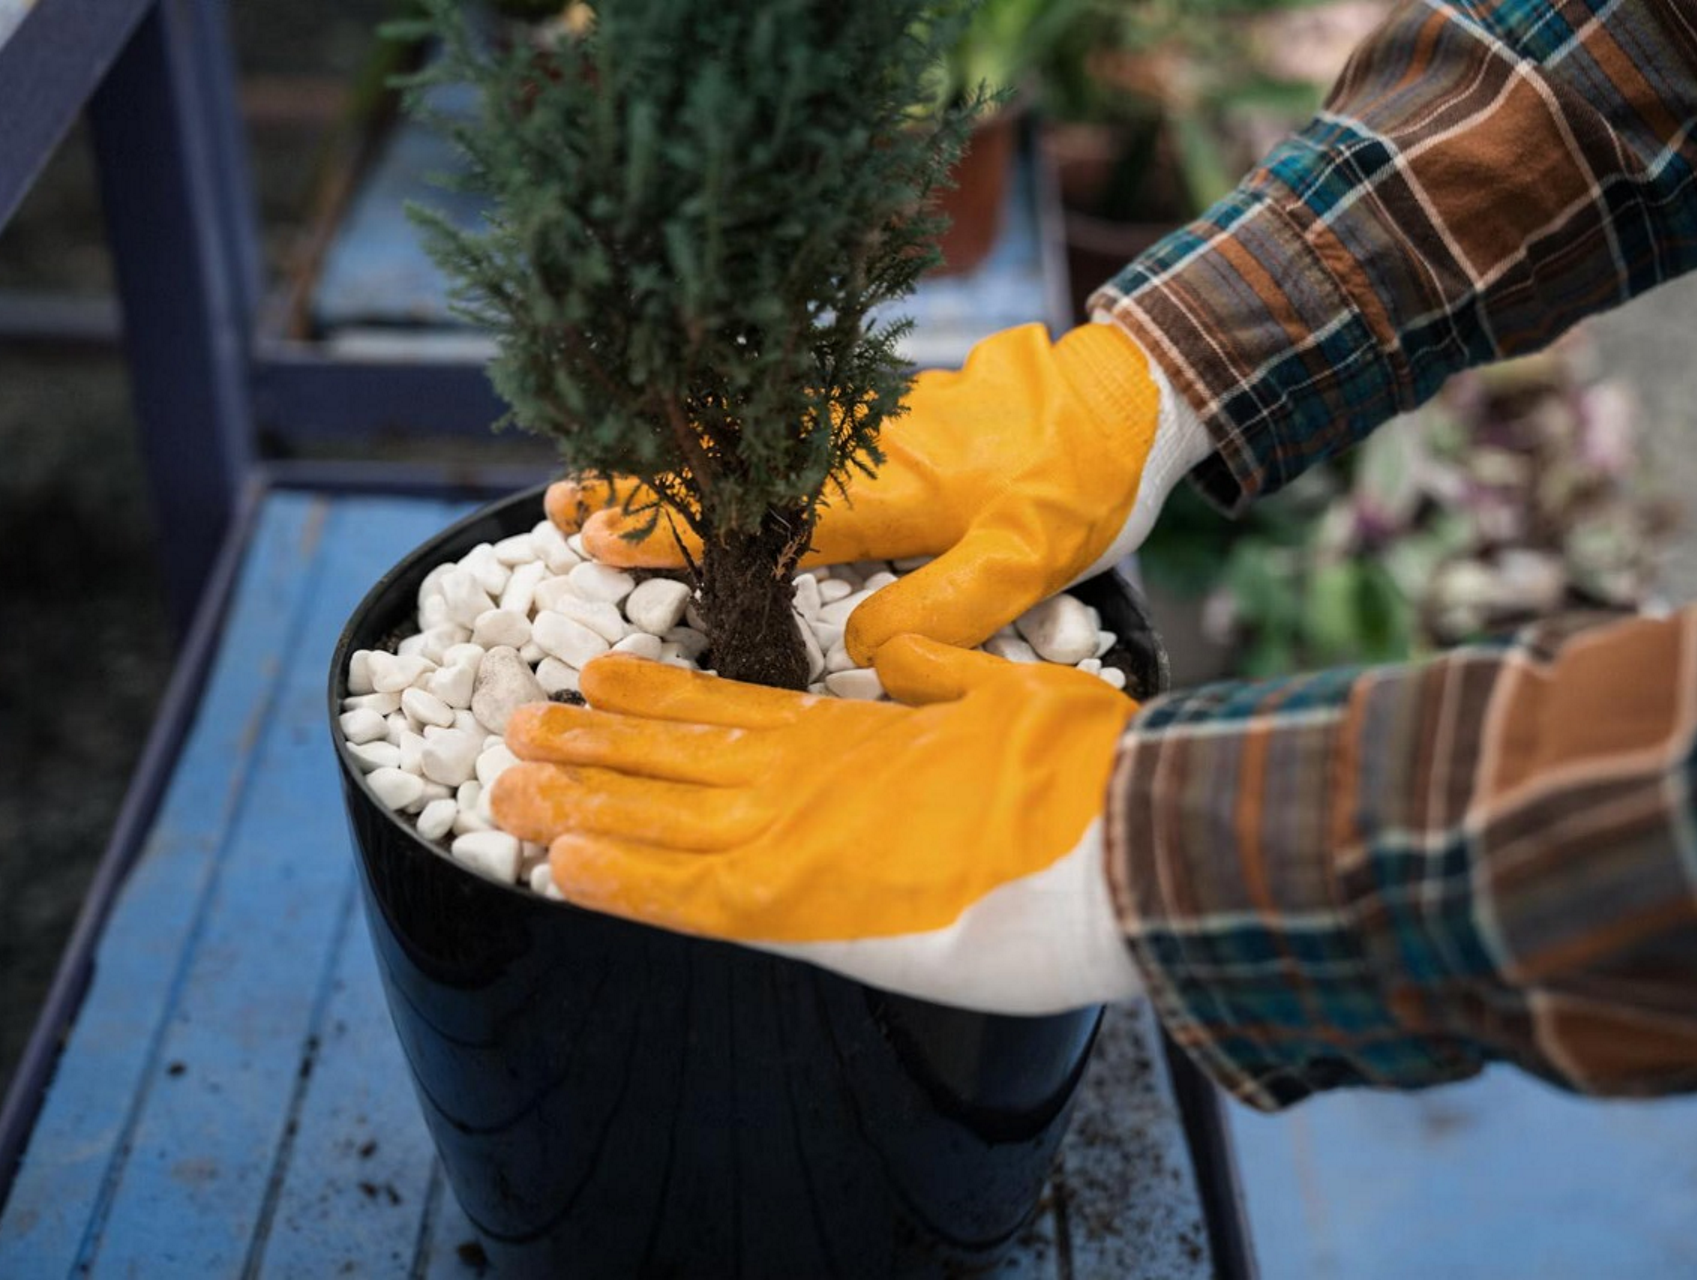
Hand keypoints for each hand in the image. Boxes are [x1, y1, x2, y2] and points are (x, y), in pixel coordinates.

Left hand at [490, 637, 1144, 1013]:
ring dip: (579, 804)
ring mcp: (797, 838)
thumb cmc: (1083, 773)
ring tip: (504, 788)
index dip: (658, 700)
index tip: (601, 681)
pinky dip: (624, 884)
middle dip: (590, 748)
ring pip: (658, 817)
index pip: (730, 710)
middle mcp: (806, 779)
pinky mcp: (801, 908)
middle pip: (671, 758)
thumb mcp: (1006, 691)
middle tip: (518, 730)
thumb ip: (939, 674)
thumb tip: (901, 652)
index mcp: (852, 734)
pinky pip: (687, 898)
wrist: (1117, 841)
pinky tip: (561, 871)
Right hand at [547, 322, 1205, 661]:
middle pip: (737, 461)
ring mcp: (875, 419)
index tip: (598, 536)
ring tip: (605, 468)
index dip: (681, 529)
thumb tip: (863, 651)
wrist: (1136, 396)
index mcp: (892, 489)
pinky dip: (732, 428)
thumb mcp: (1034, 560)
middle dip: (646, 481)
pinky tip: (700, 442)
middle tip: (560, 500)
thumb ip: (949, 607)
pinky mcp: (891, 408)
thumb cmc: (1088, 485)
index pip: (763, 511)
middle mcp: (867, 446)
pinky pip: (791, 415)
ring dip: (679, 453)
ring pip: (753, 435)